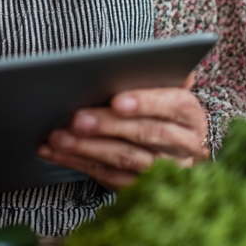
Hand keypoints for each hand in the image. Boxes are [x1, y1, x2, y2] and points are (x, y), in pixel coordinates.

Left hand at [37, 72, 208, 190]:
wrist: (175, 147)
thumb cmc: (160, 105)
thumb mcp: (165, 87)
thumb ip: (157, 73)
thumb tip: (149, 58)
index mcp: (190, 114)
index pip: (172, 105)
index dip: (145, 103)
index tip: (116, 101)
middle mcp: (184, 145)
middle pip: (145, 134)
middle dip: (108, 126)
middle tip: (77, 119)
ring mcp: (164, 171)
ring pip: (126, 160)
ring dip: (88, 148)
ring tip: (59, 137)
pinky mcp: (141, 187)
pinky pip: (108, 177)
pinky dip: (78, 163)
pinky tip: (54, 152)